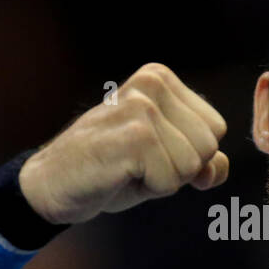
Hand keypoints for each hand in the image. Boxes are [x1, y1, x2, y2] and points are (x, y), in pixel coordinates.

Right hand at [19, 63, 228, 223]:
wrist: (51, 185)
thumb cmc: (108, 169)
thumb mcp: (162, 160)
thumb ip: (199, 160)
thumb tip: (217, 169)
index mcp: (160, 79)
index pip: (215, 129)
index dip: (188, 155)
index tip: (150, 154)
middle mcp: (152, 83)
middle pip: (209, 147)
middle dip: (178, 168)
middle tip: (137, 164)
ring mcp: (142, 108)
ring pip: (192, 166)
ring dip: (162, 179)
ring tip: (127, 168)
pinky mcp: (134, 137)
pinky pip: (170, 181)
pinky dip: (149, 189)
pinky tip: (118, 175)